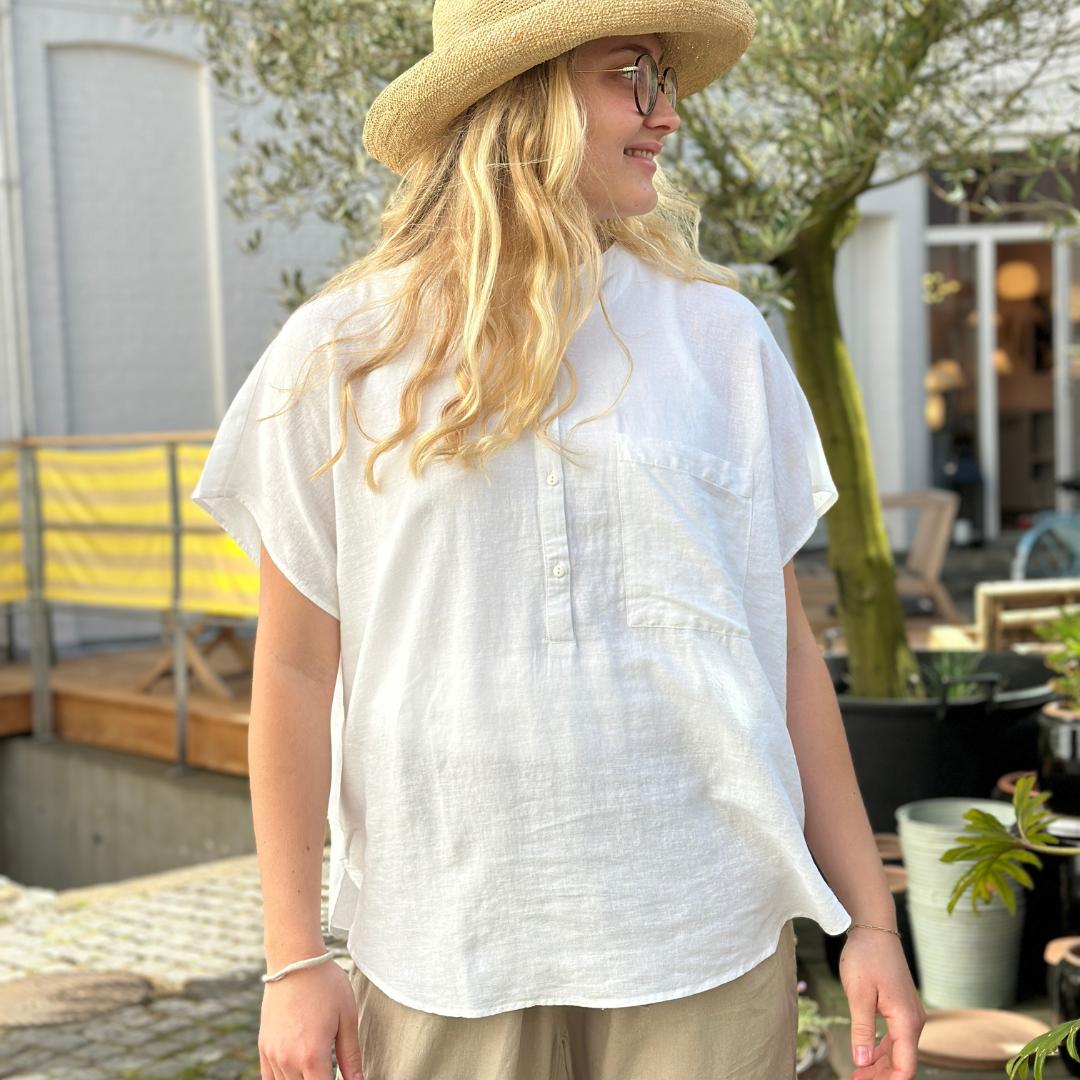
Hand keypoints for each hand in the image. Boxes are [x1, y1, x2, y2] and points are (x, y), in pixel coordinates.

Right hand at [258, 959, 364, 1079]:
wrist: (295, 960)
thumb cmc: (325, 984)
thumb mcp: (347, 1016)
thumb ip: (351, 1055)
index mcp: (312, 1055)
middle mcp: (288, 1059)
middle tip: (331, 1071)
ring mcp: (273, 1054)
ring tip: (317, 1069)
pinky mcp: (264, 1047)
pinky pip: (269, 1078)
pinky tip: (298, 1073)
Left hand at [839, 929, 926, 1078]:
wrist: (874, 928)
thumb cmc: (866, 957)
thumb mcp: (858, 995)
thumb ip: (862, 1031)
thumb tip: (862, 1062)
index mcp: (906, 1021)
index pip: (905, 1067)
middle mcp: (913, 1021)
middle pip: (902, 1063)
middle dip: (880, 1077)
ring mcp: (909, 1015)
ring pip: (897, 1052)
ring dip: (879, 1067)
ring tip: (856, 1076)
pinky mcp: (900, 1008)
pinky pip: (894, 1038)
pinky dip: (880, 1051)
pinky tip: (865, 1058)